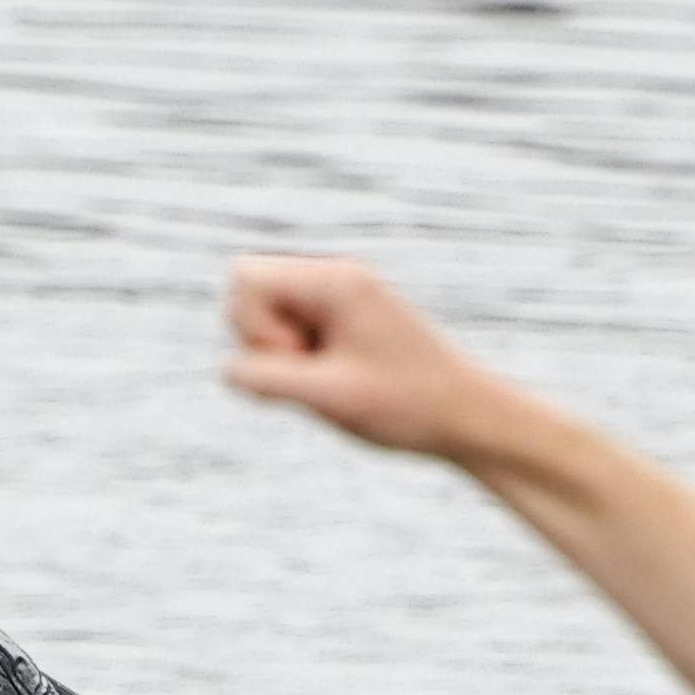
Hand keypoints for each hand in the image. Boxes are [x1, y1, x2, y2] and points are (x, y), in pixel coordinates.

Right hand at [222, 256, 511, 459]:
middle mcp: (335, 280)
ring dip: (282, 358)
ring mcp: (338, 302)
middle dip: (265, 341)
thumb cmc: (408, 405)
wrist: (468, 417)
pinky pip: (292, 337)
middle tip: (315, 371)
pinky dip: (299, 365)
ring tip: (329, 382)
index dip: (253, 323)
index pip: (245, 276)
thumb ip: (267, 379)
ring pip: (268, 320)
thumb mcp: (328, 397)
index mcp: (335, 281)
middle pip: (249, 295)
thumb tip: (227, 368)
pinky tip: (334, 386)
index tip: (298, 354)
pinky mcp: (342, 326)